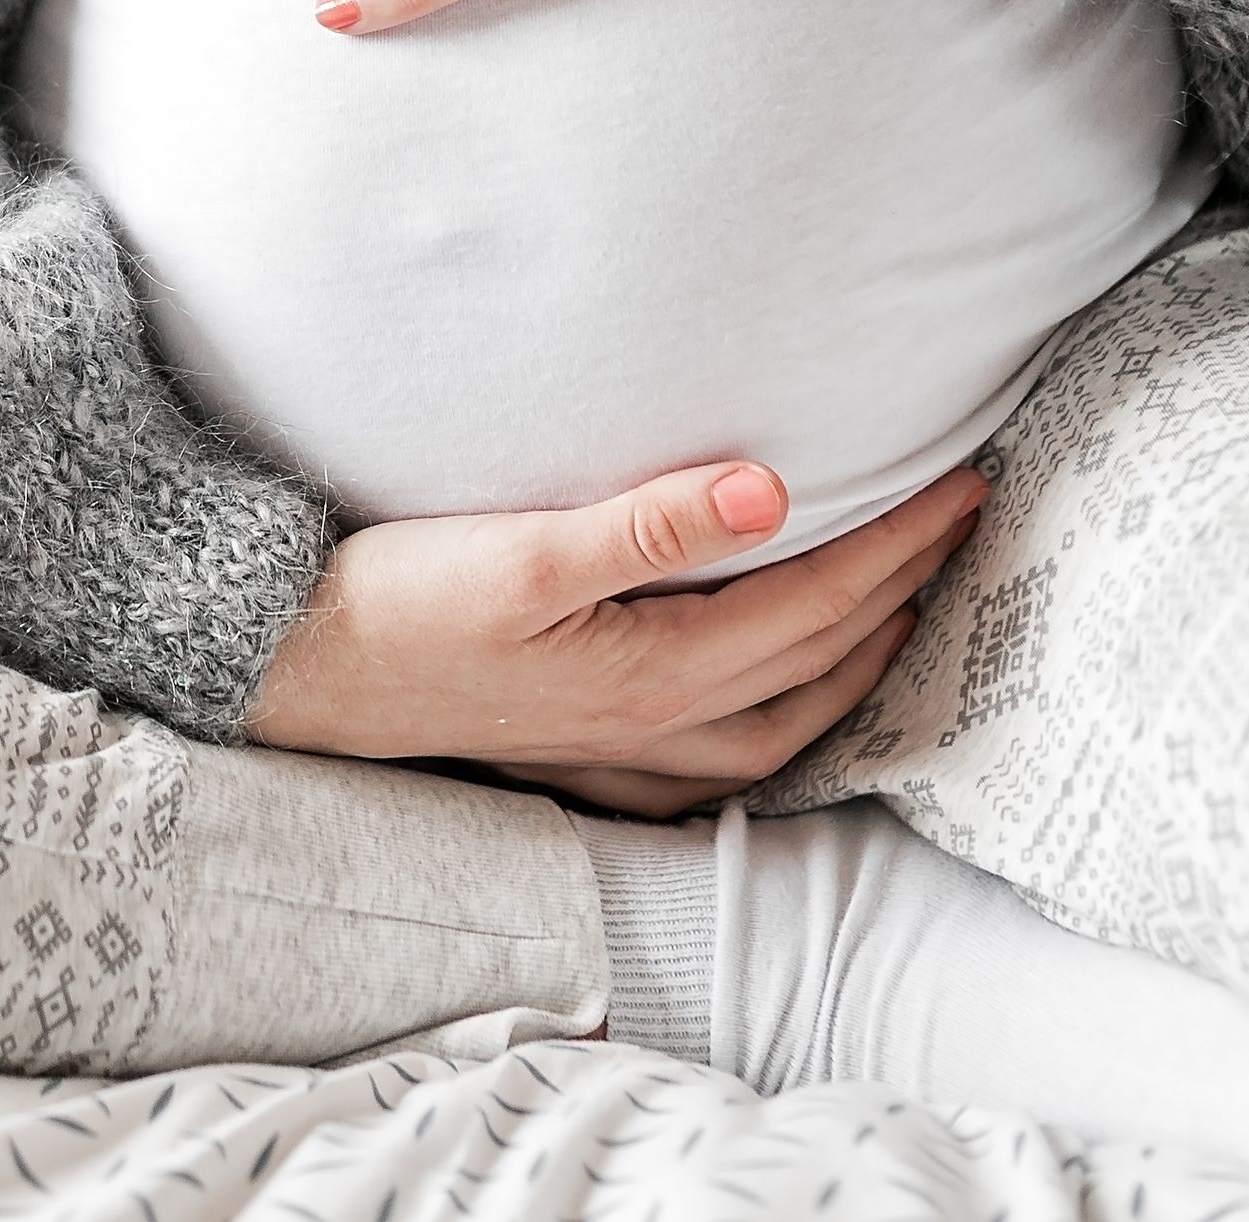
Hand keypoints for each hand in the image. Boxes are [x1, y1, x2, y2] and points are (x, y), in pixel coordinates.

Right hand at [242, 461, 985, 817]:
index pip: (814, 604)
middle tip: (957, 528)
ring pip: (777, 726)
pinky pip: (715, 762)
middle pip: (815, 666)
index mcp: (650, 673)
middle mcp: (648, 729)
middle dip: (899, 596)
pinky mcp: (576, 756)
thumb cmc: (393, 604)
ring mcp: (614, 754)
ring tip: (896, 611)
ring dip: (850, 668)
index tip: (961, 487)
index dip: (898, 545)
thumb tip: (768, 491)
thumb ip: (646, 525)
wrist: (287, 669)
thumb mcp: (519, 552)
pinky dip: (772, 727)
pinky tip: (770, 701)